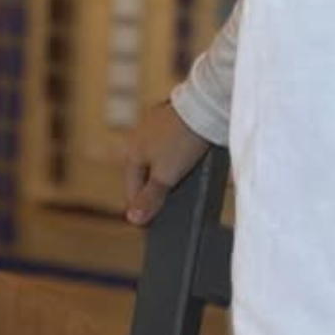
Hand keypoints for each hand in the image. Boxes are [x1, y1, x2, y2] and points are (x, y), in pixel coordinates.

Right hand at [122, 99, 208, 225]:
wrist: (204, 108)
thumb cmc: (182, 142)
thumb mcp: (166, 176)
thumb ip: (149, 198)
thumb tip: (132, 219)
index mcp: (131, 153)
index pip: (131, 191)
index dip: (141, 210)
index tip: (153, 226)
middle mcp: (137, 139)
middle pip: (143, 176)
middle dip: (154, 192)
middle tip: (170, 208)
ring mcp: (153, 127)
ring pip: (156, 160)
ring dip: (166, 175)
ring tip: (182, 187)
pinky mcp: (171, 120)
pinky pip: (168, 146)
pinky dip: (175, 158)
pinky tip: (189, 163)